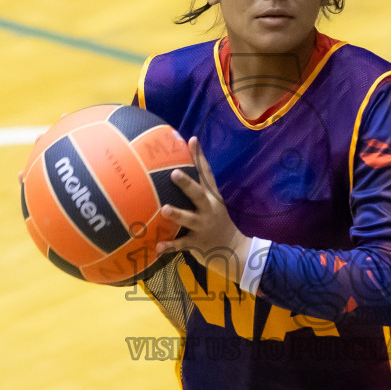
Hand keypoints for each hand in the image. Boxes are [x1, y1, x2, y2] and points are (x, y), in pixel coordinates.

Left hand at [156, 137, 251, 280]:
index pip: (206, 173)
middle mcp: (208, 209)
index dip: (199, 157)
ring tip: (165, 209)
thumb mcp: (212, 203)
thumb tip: (175, 170)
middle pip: (198, 194)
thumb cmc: (216, 221)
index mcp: (212, 197)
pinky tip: (157, 247)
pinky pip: (181, 244)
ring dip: (177, 214)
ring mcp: (203, 226)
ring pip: (189, 219)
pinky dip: (169, 246)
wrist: (233, 249)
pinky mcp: (197, 243)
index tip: (192, 140)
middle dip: (187, 184)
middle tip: (174, 173)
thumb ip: (197, 189)